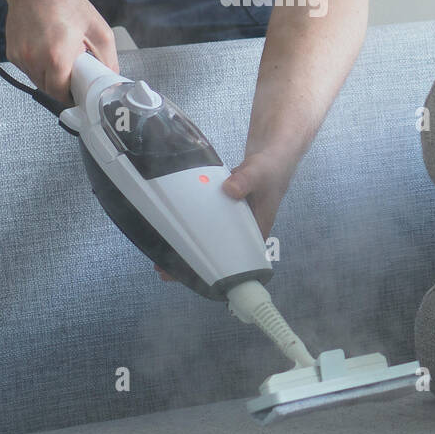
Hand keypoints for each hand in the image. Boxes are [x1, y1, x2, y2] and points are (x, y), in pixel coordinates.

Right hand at [2, 0, 118, 104]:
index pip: (62, 95)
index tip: (79, 90)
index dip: (72, 95)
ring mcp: (21, 57)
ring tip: (59, 55)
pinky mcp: (12, 52)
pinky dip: (37, 64)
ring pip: (37, 80)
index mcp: (57, 59)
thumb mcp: (99, 31)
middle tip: (73, 69)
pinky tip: (45, 48)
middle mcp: (34, 61)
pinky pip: (27, 68)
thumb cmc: (65, 3)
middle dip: (62, 85)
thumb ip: (108, 59)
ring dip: (49, 75)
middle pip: (49, 90)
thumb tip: (111, 77)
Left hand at [154, 149, 296, 282]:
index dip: (215, 272)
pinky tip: (172, 231)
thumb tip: (230, 190)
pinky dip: (191, 227)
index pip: (236, 260)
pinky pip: (205, 222)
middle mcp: (242, 231)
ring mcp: (231, 221)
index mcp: (256, 231)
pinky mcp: (223, 210)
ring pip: (209, 239)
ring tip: (162, 258)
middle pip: (217, 253)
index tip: (194, 278)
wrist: (272, 155)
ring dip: (189, 247)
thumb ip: (246, 181)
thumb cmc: (271, 169)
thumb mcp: (259, 173)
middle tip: (165, 271)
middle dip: (194, 263)